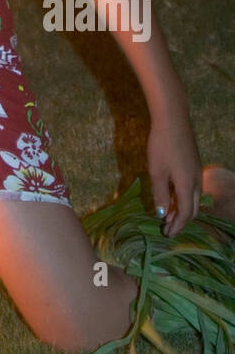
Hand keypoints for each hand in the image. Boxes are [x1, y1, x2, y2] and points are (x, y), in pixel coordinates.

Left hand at [147, 107, 202, 237]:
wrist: (173, 120)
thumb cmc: (162, 145)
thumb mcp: (157, 171)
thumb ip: (160, 194)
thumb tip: (161, 213)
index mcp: (187, 185)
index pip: (185, 214)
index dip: (176, 226)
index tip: (166, 234)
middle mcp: (196, 182)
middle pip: (192, 209)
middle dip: (180, 221)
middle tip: (166, 228)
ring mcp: (197, 173)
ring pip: (193, 199)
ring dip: (181, 210)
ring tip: (166, 215)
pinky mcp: (193, 165)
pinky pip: (191, 189)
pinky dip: (182, 198)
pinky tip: (170, 198)